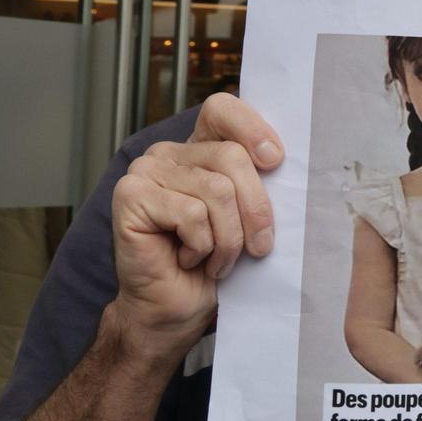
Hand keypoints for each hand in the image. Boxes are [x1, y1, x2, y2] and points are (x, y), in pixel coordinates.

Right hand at [109, 93, 281, 360]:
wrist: (175, 311)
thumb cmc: (215, 266)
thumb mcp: (249, 217)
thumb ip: (260, 183)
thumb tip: (291, 161)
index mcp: (198, 149)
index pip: (222, 109)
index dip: (253, 128)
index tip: (277, 161)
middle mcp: (168, 154)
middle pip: (232, 157)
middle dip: (256, 209)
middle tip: (258, 247)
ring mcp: (145, 172)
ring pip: (216, 190)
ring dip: (229, 238)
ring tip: (218, 260)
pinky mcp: (130, 197)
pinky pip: (191, 213)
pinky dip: (202, 246)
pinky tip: (188, 259)